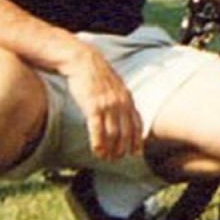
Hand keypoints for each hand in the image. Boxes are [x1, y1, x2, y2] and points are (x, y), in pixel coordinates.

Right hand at [60, 42, 143, 160]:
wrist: (83, 61)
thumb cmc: (96, 75)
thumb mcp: (115, 86)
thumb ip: (121, 100)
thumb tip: (125, 115)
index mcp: (127, 97)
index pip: (137, 123)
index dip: (137, 140)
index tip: (136, 153)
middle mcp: (121, 102)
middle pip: (126, 132)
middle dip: (123, 148)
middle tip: (118, 159)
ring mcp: (108, 104)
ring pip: (113, 133)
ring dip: (110, 149)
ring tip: (107, 158)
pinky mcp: (93, 105)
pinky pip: (97, 129)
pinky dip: (98, 143)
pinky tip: (97, 151)